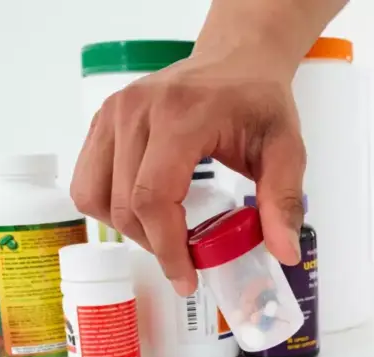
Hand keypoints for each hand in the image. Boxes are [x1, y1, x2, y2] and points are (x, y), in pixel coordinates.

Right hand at [71, 44, 305, 296]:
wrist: (236, 59)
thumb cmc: (258, 101)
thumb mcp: (286, 149)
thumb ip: (284, 201)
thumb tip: (285, 253)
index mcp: (181, 116)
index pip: (153, 197)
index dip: (167, 248)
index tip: (187, 279)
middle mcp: (137, 110)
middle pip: (124, 204)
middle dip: (155, 245)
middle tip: (188, 260)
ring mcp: (114, 112)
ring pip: (95, 196)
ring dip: (127, 229)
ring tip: (166, 234)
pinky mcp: (103, 119)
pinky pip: (87, 179)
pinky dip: (111, 207)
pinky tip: (146, 211)